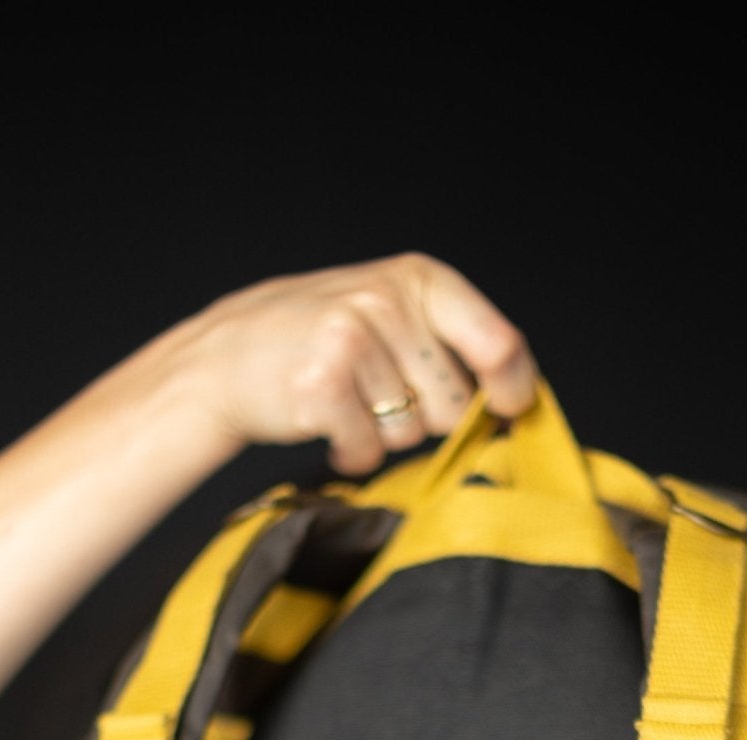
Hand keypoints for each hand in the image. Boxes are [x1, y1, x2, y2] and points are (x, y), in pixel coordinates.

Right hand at [190, 253, 536, 474]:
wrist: (227, 357)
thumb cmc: (322, 341)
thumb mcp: (392, 313)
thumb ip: (451, 342)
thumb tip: (519, 397)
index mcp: (419, 279)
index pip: (498, 343)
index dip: (513, 389)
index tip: (508, 410)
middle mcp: (389, 301)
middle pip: (455, 405)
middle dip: (426, 416)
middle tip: (379, 392)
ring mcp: (353, 339)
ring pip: (411, 433)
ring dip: (381, 434)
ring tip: (344, 400)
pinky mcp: (322, 384)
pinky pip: (368, 452)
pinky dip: (350, 452)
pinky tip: (324, 421)